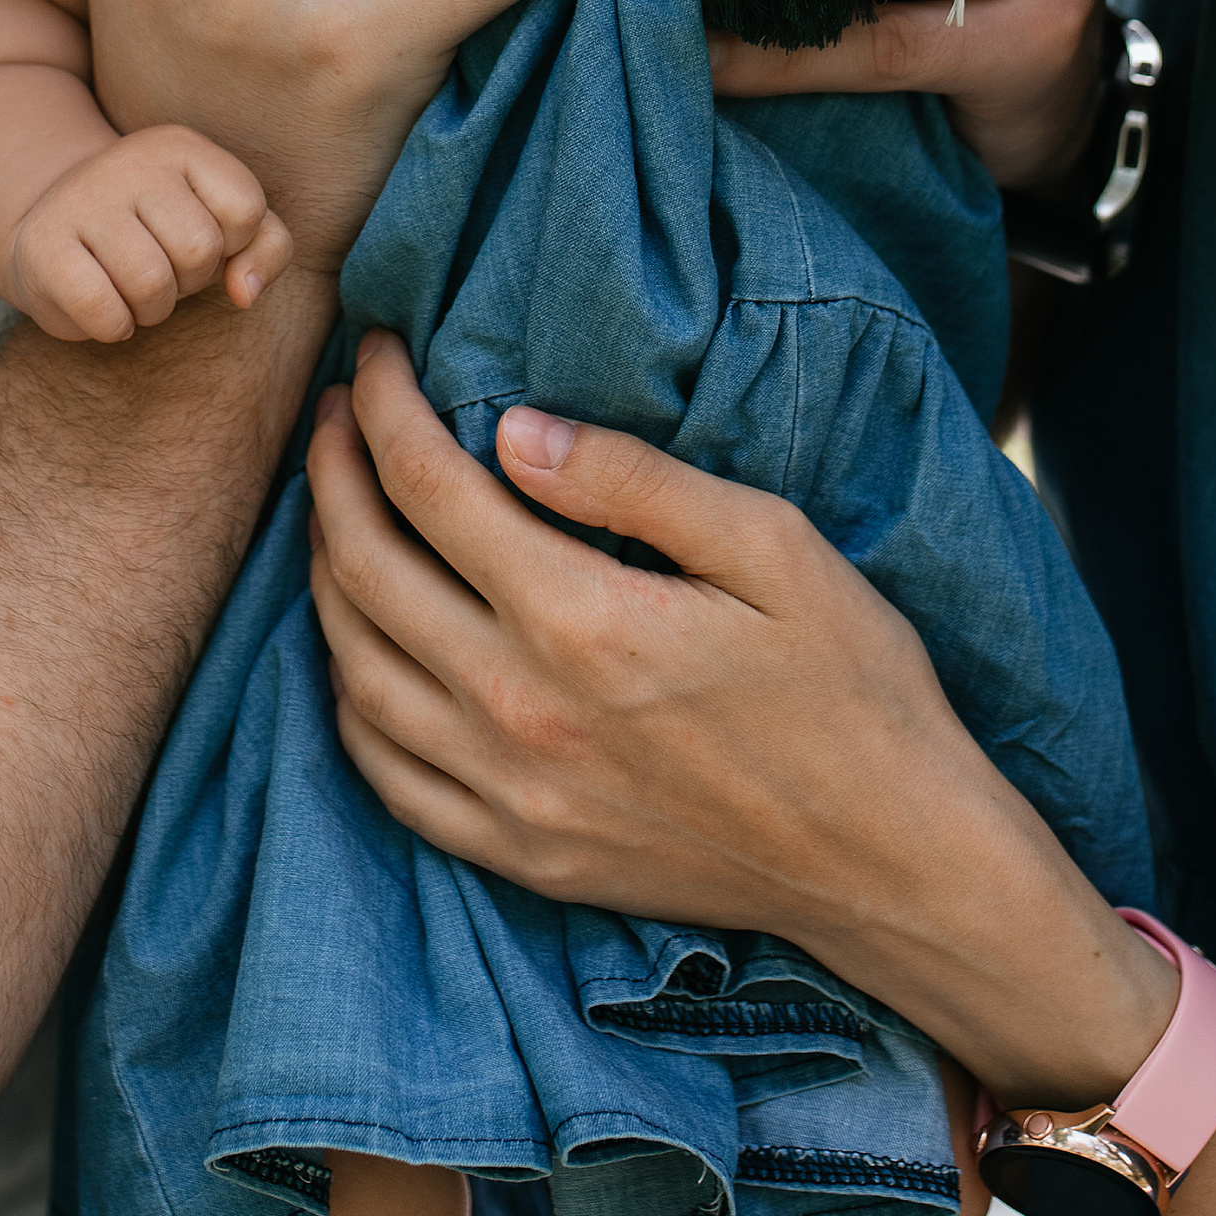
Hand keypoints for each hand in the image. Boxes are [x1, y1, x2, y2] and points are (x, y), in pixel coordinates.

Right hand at [7, 126, 293, 343]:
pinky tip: (103, 306)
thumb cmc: (157, 231)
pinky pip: (103, 311)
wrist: (55, 228)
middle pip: (200, 251)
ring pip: (152, 285)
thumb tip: (244, 293)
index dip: (231, 245)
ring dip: (151, 309)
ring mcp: (81, 199)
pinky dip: (113, 326)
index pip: (246, 209)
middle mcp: (130, 161)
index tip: (198, 237)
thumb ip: (267, 247)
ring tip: (131, 287)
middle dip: (188, 280)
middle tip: (159, 266)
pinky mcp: (42, 246)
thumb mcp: (223, 226)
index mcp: (181, 147)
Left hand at [305, 335, 1173, 1110]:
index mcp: (581, 620)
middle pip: (365, 572)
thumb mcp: (770, 547)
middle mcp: (521, 712)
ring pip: (353, 673)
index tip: (373, 353)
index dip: (383, 406)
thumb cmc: (851, 688)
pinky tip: (360, 651)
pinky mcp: (519, 857)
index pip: (428, 486)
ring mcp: (511, 797)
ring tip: (336, 512)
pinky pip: (386, 775)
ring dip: (322, 579)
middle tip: (333, 414)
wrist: (893, 862)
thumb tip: (511, 427)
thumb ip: (631, 482)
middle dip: (331, 473)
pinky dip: (348, 700)